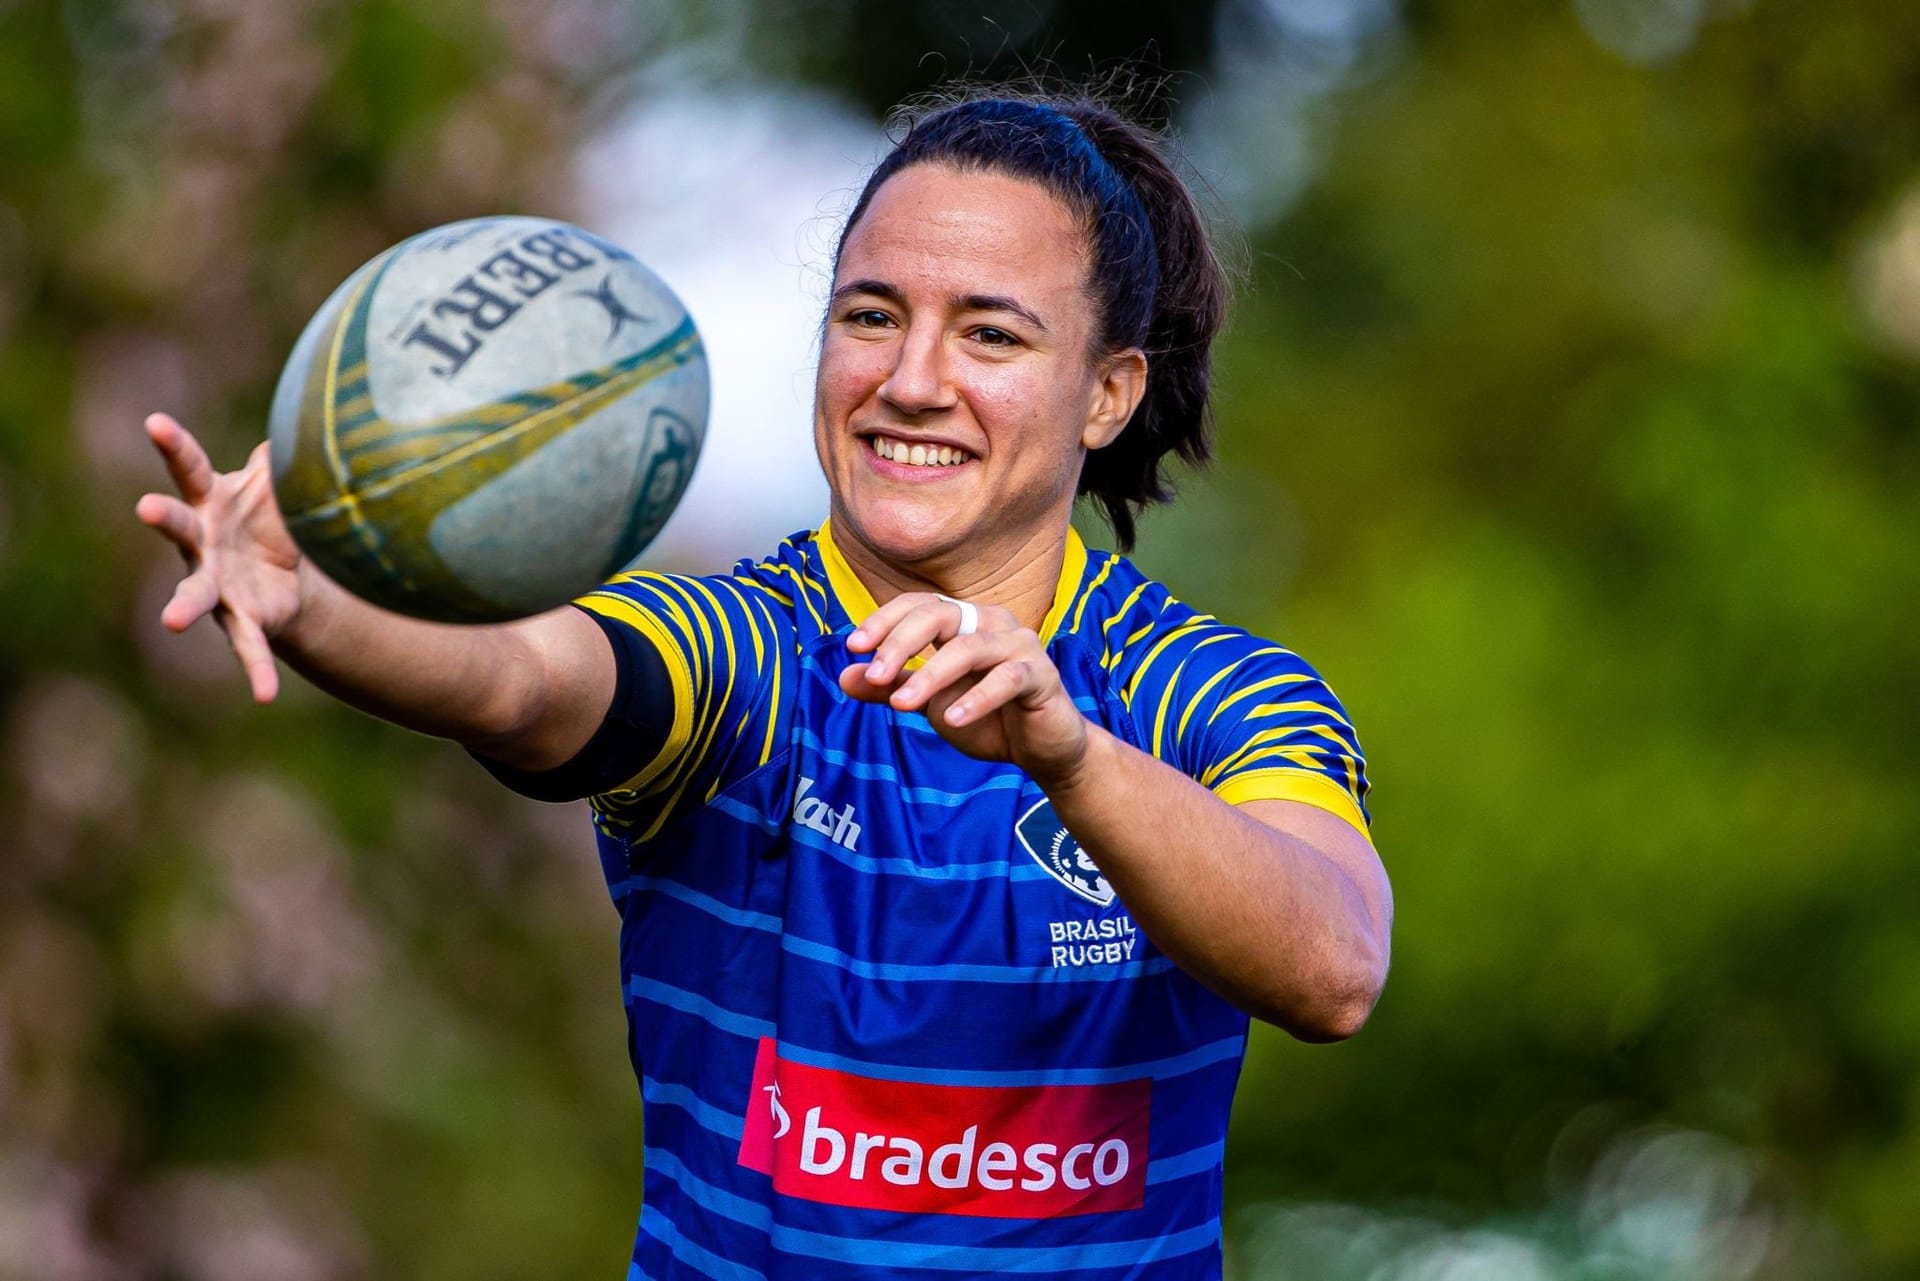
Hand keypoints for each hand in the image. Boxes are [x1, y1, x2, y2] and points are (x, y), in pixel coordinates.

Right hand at [135, 413, 304, 701]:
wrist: (288, 574)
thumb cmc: (270, 517)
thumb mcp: (278, 485)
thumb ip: (283, 458)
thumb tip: (302, 419)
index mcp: (210, 499)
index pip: (187, 466)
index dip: (172, 444)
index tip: (154, 422)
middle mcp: (202, 542)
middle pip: (176, 525)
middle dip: (162, 517)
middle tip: (145, 508)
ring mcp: (214, 583)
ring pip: (194, 594)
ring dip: (182, 606)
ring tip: (172, 621)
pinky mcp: (240, 620)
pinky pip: (247, 648)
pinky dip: (257, 671)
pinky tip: (265, 696)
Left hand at [837, 593, 1092, 789]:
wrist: (1042, 751)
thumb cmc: (989, 719)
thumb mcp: (933, 704)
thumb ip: (895, 689)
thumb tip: (845, 677)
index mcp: (965, 622)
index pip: (919, 606)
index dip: (885, 620)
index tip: (854, 647)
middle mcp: (992, 623)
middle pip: (940, 615)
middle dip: (901, 644)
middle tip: (876, 676)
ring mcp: (1020, 645)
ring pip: (968, 648)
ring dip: (930, 676)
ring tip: (902, 706)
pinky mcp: (1042, 675)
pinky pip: (1006, 680)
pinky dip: (976, 699)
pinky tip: (952, 719)